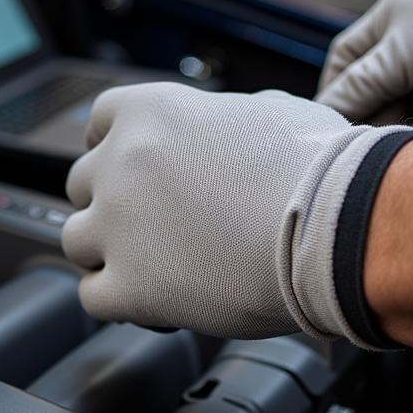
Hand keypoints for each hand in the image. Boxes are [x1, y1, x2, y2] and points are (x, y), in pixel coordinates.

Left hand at [61, 83, 412, 341]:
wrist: (336, 228)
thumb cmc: (319, 170)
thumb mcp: (273, 112)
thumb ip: (228, 118)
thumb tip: (234, 125)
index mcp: (152, 114)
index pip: (99, 122)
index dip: (111, 147)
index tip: (124, 165)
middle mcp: (121, 164)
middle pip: (81, 185)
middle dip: (109, 202)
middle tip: (146, 222)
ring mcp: (118, 227)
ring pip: (76, 241)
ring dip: (104, 253)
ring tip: (148, 263)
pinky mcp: (128, 286)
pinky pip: (91, 296)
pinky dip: (114, 299)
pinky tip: (147, 298)